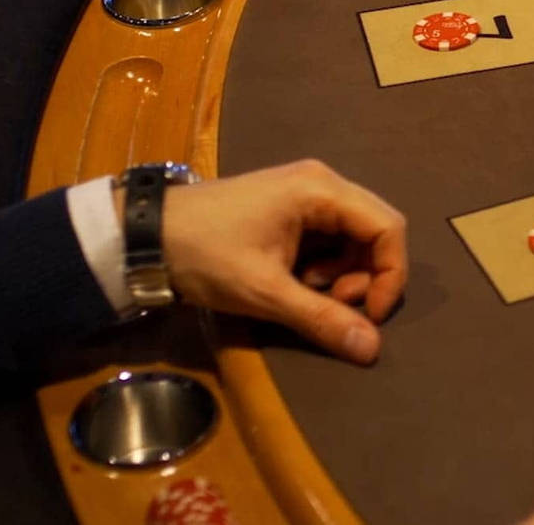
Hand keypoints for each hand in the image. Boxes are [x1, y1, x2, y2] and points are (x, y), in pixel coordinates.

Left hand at [158, 160, 406, 364]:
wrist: (143, 238)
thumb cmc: (206, 255)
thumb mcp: (265, 292)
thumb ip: (322, 318)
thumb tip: (373, 349)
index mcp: (321, 190)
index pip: (388, 227)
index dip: (390, 275)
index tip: (370, 315)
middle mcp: (321, 184)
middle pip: (373, 231)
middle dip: (365, 277)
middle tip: (332, 306)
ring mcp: (304, 195)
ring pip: (353, 239)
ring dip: (342, 276)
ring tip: (305, 296)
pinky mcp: (289, 210)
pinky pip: (329, 240)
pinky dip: (323, 268)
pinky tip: (294, 284)